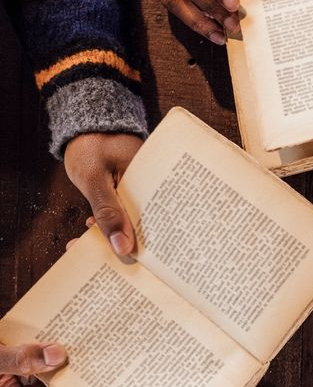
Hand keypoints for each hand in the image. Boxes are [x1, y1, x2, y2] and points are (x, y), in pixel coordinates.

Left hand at [64, 133, 143, 256]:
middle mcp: (150, 188)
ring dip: (109, 234)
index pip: (155, 221)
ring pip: (130, 220)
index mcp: (151, 182)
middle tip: (99, 261)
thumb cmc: (90, 144)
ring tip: (84, 246)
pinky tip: (89, 231)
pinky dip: (106, 222)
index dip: (144, 244)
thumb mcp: (94, 180)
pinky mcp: (126, 191)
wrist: (83, 122)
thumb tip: (123, 248)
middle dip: (122, 244)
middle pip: (144, 224)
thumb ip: (107, 212)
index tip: (126, 264)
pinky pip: (121, 212)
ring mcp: (139, 189)